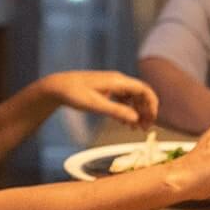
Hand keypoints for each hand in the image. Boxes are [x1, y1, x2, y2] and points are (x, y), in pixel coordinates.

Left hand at [41, 71, 158, 128]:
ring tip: (136, 129)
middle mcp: (117, 80)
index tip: (152, 119)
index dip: (152, 104)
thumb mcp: (95, 105)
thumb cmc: (74, 94)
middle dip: (145, 111)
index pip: (143, 90)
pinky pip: (123, 99)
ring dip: (137, 112)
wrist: (57, 87)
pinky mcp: (106, 89)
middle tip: (145, 128)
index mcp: (117, 81)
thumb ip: (116, 111)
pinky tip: (125, 123)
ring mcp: (112, 84)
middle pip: (140, 94)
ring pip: (132, 97)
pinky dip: (127, 110)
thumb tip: (136, 119)